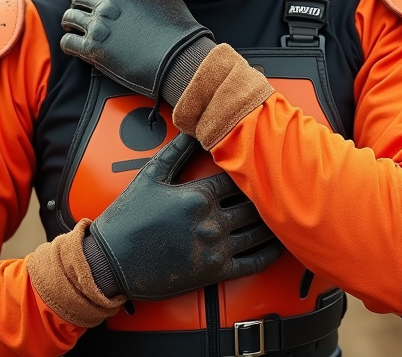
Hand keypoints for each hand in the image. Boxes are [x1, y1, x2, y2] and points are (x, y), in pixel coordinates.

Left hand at [61, 0, 211, 99]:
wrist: (178, 58)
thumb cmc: (176, 27)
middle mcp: (106, 5)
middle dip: (80, 4)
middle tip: (81, 13)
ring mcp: (98, 27)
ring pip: (70, 18)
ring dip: (70, 22)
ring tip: (72, 28)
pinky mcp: (94, 49)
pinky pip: (68, 42)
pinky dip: (67, 44)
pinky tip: (72, 47)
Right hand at [87, 133, 282, 300]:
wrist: (112, 261)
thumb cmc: (128, 216)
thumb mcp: (151, 175)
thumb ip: (178, 151)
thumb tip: (196, 128)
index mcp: (198, 195)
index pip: (239, 177)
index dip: (255, 168)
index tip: (267, 160)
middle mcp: (211, 222)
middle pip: (255, 204)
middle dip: (271, 193)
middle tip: (288, 184)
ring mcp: (215, 249)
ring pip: (259, 232)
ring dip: (276, 222)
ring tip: (289, 211)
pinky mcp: (215, 272)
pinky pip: (253, 263)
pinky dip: (270, 253)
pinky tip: (280, 245)